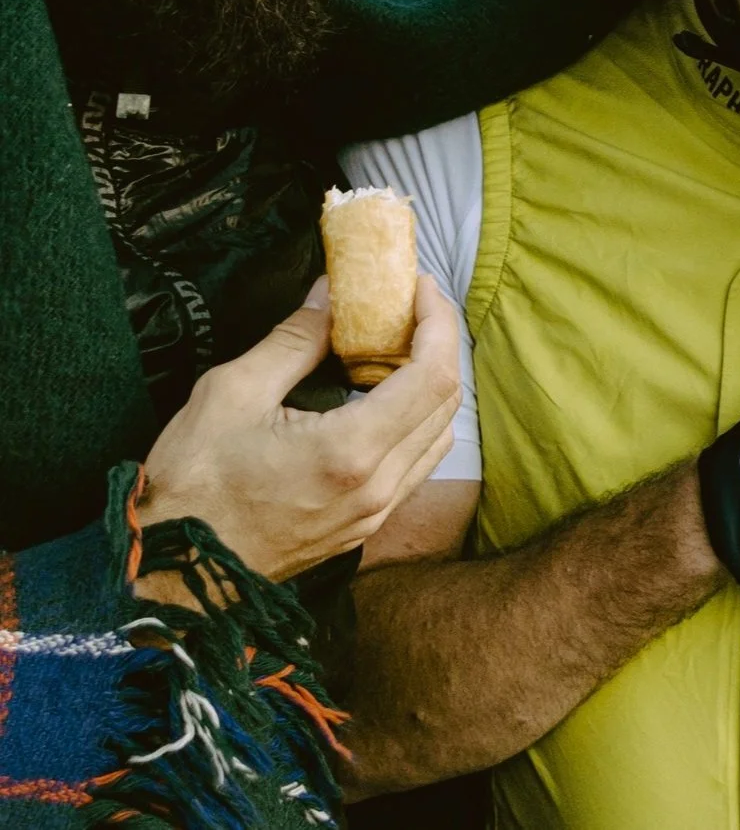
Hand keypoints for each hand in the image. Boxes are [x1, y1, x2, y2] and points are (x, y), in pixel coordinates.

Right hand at [137, 275, 460, 582]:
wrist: (174, 575)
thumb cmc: (194, 483)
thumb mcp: (233, 391)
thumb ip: (294, 340)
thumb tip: (332, 296)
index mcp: (352, 452)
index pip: (433, 376)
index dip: (438, 322)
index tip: (420, 286)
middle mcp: (378, 488)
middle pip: (445, 405)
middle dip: (439, 344)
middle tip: (411, 305)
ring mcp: (373, 515)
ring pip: (436, 438)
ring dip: (432, 385)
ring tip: (399, 344)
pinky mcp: (361, 528)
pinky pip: (414, 466)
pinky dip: (414, 421)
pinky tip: (382, 397)